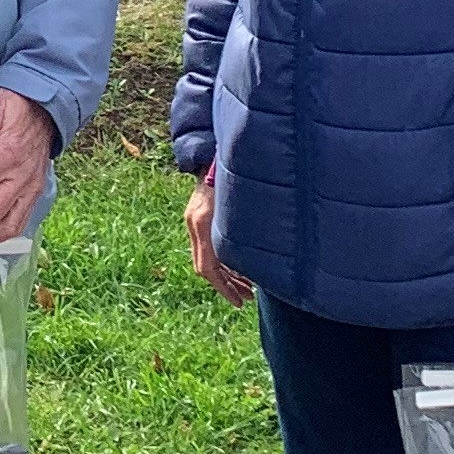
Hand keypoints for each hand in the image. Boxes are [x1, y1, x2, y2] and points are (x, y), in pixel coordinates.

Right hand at [184, 175, 250, 303]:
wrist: (212, 151)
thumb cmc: (231, 173)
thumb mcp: (241, 203)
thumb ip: (245, 230)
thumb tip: (259, 263)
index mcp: (203, 222)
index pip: (208, 268)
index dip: (225, 287)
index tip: (240, 301)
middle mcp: (194, 223)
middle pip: (205, 267)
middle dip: (226, 286)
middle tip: (246, 300)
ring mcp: (193, 220)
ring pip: (205, 259)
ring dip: (225, 275)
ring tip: (247, 289)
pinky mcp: (198, 217)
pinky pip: (207, 248)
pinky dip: (223, 260)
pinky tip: (239, 268)